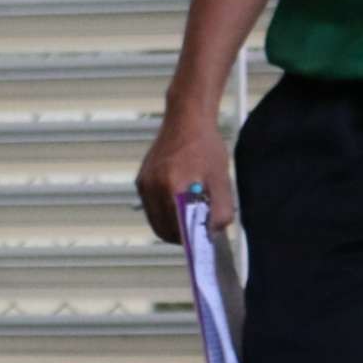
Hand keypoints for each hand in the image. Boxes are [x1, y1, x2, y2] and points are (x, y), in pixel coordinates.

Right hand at [136, 108, 232, 244]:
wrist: (187, 119)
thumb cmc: (206, 146)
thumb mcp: (221, 178)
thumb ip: (221, 208)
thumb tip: (215, 232)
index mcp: (173, 189)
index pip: (176, 230)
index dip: (189, 241)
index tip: (201, 243)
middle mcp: (153, 188)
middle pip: (163, 229)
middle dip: (180, 235)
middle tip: (198, 232)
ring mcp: (144, 184)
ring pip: (155, 219)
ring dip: (171, 224)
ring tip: (191, 215)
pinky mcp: (141, 180)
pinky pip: (150, 206)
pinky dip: (164, 210)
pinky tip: (181, 200)